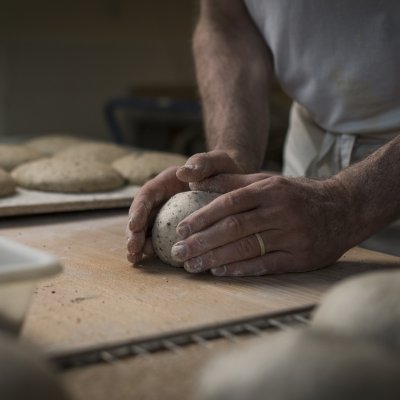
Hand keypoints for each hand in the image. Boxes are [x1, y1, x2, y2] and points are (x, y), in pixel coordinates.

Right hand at [126, 151, 243, 262]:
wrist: (233, 181)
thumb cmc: (222, 169)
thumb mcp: (215, 162)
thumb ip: (201, 163)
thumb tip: (183, 171)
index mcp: (167, 182)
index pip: (147, 194)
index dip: (138, 209)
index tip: (134, 225)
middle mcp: (163, 199)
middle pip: (141, 215)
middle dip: (133, 232)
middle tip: (133, 249)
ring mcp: (167, 215)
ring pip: (147, 230)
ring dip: (139, 244)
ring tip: (135, 258)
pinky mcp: (175, 229)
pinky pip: (162, 240)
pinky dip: (155, 250)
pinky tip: (149, 262)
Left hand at [170, 175, 353, 275]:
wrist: (343, 209)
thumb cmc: (296, 195)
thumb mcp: (267, 181)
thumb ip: (231, 182)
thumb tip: (194, 183)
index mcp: (269, 190)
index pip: (229, 203)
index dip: (202, 217)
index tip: (181, 230)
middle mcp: (280, 211)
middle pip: (234, 228)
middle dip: (202, 242)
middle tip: (178, 253)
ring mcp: (292, 235)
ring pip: (247, 249)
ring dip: (215, 259)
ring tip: (192, 266)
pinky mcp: (300, 257)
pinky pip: (265, 265)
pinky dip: (240, 269)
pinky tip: (219, 273)